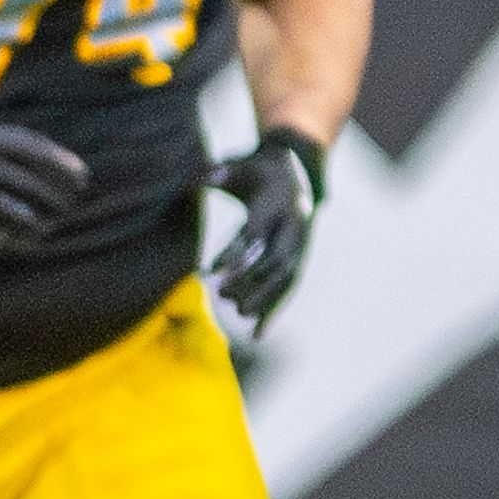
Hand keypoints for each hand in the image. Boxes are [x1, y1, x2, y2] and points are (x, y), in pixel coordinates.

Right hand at [0, 96, 86, 250]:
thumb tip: (26, 145)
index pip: (37, 148)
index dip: (63, 162)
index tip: (83, 174)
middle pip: (31, 178)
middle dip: (56, 193)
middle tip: (73, 203)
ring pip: (16, 202)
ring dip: (39, 215)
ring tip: (53, 224)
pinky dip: (13, 229)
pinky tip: (27, 236)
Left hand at [206, 124, 323, 327]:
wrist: (297, 169)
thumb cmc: (256, 169)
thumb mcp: (240, 164)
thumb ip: (219, 172)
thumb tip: (198, 178)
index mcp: (277, 202)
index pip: (255, 233)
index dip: (234, 254)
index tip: (209, 272)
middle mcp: (293, 225)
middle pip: (273, 259)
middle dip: (248, 280)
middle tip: (219, 294)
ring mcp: (300, 243)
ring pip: (284, 277)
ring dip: (263, 298)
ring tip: (236, 312)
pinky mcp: (300, 257)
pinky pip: (288, 287)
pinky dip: (273, 310)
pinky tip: (256, 334)